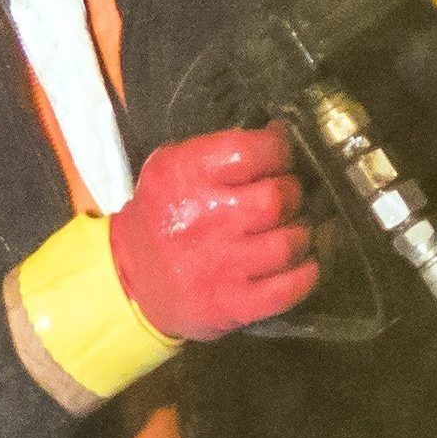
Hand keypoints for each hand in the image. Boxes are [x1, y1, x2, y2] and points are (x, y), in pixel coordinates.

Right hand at [112, 125, 319, 340]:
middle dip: (292, 194)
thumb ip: (221, 150)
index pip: (251, 151)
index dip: (278, 150)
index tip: (279, 157)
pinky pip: (289, 288)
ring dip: (300, 233)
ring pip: (289, 242)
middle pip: (278, 197)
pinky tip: (299, 263)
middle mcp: (205, 219)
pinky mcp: (233, 304)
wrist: (131, 277)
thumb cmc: (163, 213)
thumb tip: (280, 134)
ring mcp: (221, 265)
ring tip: (291, 230)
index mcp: (186, 175)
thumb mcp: (173, 167)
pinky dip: (305, 274)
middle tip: (285, 198)